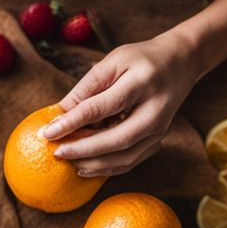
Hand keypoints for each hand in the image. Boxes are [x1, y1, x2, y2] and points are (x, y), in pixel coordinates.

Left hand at [42, 31, 202, 176]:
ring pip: (126, 157)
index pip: (100, 107)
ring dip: (94, 164)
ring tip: (68, 160)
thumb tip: (58, 115)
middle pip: (116, 139)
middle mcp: (155, 110)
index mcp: (142, 83)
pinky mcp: (158, 140)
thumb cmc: (140, 59)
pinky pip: (131, 161)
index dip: (71, 122)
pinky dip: (107, 167)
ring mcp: (160, 129)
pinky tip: (85, 166)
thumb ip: (85, 88)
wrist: (180, 63)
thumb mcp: (112, 62)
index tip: (46, 132)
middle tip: (56, 153)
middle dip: (83, 150)